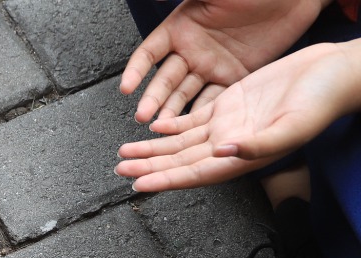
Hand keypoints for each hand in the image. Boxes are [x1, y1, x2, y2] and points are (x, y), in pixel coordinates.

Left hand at [115, 30, 360, 191]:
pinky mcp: (232, 102)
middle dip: (150, 166)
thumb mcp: (293, 125)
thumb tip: (224, 152)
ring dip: (153, 150)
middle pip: (181, 161)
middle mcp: (231, 145)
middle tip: (119, 170)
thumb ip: (260, 144)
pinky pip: (195, 119)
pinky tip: (153, 128)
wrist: (335, 73)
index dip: (167, 180)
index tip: (139, 185)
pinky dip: (172, 126)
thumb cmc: (321, 101)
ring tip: (124, 155)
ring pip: (182, 142)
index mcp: (244, 156)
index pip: (196, 173)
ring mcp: (230, 123)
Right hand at [119, 0, 328, 122]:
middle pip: (165, 79)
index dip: (136, 70)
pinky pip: (212, 98)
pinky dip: (199, 113)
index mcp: (182, 26)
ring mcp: (212, 65)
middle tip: (143, 117)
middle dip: (153, 98)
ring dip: (171, 111)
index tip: (127, 87)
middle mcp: (192, 49)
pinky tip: (189, 127)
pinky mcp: (234, 76)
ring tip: (160, 128)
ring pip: (184, 94)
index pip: (150, 52)